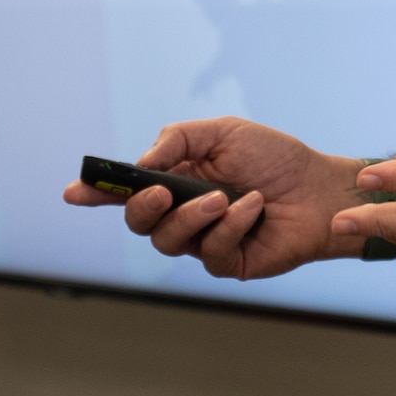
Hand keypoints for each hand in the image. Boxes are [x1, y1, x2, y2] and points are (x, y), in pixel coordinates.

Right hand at [63, 118, 365, 279]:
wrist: (320, 187)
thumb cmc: (275, 158)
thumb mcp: (224, 132)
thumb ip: (178, 140)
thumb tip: (143, 162)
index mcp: (177, 179)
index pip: (128, 189)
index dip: (97, 192)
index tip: (74, 191)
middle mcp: (183, 212)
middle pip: (138, 221)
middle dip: (142, 207)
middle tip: (162, 191)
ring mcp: (203, 240)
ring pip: (168, 241)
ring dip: (192, 216)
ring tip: (222, 197)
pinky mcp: (227, 262)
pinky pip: (209, 252)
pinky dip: (230, 226)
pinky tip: (253, 207)